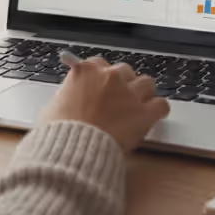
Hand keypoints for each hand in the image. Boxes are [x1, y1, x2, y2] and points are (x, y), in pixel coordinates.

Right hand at [39, 58, 169, 151]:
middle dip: (124, 84)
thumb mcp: (53, 107)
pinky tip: (154, 116)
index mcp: (86, 71)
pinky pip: (161, 104)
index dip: (103, 77)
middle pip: (126, 71)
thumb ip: (67, 97)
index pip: (100, 64)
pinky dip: (158, 110)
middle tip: (120, 99)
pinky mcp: (143, 113)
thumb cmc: (59, 132)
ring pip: (147, 83)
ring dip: (143, 93)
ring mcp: (129, 93)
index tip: (103, 86)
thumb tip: (69, 101)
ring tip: (139, 107)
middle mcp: (110, 77)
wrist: (72, 149)